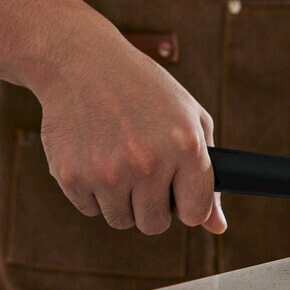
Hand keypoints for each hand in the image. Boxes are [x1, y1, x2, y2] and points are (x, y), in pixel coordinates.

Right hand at [34, 19, 225, 234]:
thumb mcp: (188, 118)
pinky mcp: (71, 176)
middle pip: (154, 224)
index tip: (177, 192)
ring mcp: (107, 171)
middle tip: (142, 171)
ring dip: (120, 199)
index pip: (194, 212)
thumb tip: (217, 227)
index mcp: (184, 144)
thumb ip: (207, 175)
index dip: (186, 204)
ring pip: (120, 220)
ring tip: (117, 158)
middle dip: (152, 205)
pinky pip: (89, 208)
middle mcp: (147, 161)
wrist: (81, 61)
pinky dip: (92, 189)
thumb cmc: (142, 90)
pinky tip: (93, 153)